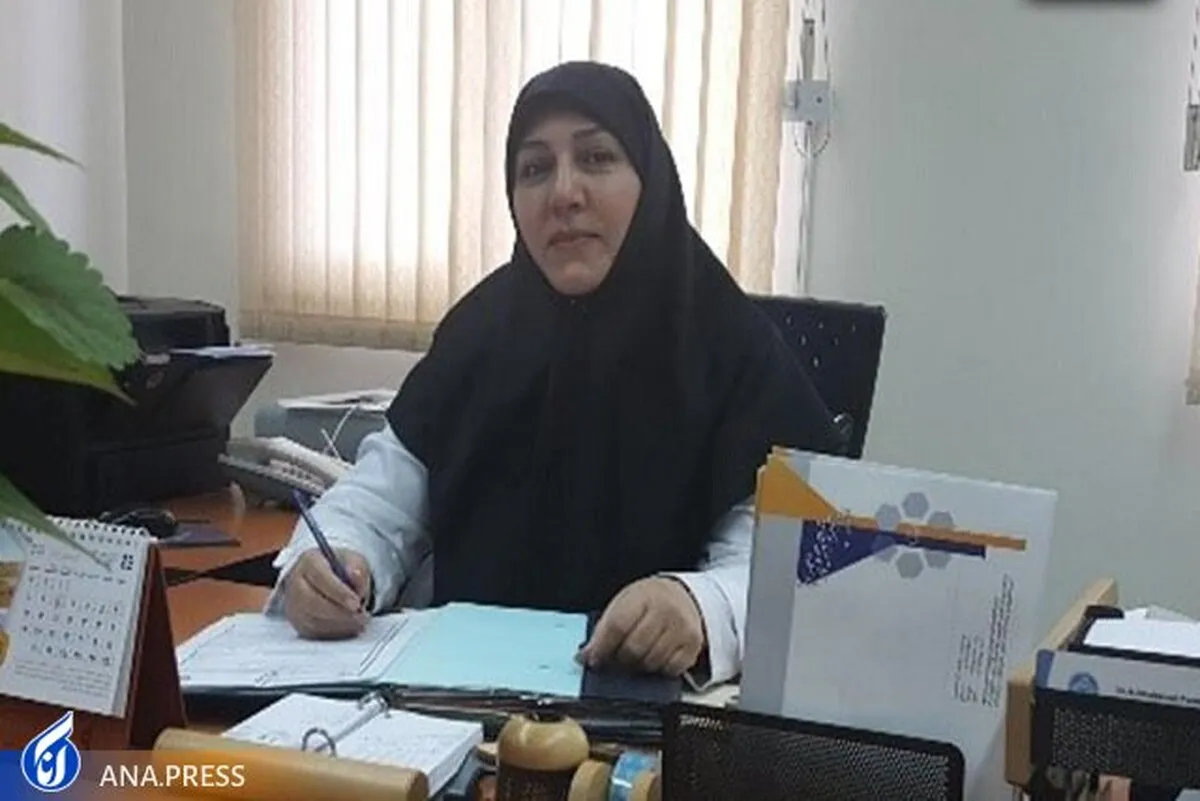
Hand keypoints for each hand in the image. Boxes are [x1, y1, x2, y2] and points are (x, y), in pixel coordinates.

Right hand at [282, 547, 371, 639]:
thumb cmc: (339, 568)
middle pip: (313, 602)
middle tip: (361, 616)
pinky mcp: (297, 622)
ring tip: (359, 621)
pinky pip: (314, 632)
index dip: (339, 592)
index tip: (356, 603)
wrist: (323, 578)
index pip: (320, 578)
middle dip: (340, 612)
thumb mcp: (353, 560)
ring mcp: (293, 604)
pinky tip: (349, 627)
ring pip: (313, 620)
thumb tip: (356, 575)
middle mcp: (295, 582)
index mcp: (308, 561)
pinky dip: (334, 632)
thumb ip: (357, 567)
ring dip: (340, 624)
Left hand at [577, 577, 704, 676]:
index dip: (601, 647)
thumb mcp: (624, 603)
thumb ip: (605, 628)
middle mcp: (666, 610)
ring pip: (651, 662)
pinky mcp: (693, 645)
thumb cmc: (648, 601)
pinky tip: (653, 659)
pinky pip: (670, 670)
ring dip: (637, 667)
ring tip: (633, 658)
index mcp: (643, 596)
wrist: (683, 596)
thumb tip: (587, 656)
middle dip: (618, 661)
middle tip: (613, 662)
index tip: (592, 660)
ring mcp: (682, 628)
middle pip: (633, 649)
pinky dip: (658, 670)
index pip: (617, 626)